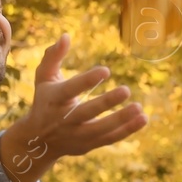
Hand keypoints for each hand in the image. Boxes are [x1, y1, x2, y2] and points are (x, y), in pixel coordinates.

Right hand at [0, 33, 148, 181]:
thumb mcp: (43, 77)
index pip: (70, 90)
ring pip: (101, 129)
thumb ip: (53, 56)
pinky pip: (109, 139)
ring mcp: (76, 135)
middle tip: (127, 90)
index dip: (87, 81)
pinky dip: (127, 131)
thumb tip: (66, 36)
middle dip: (106, 102)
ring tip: (140, 108)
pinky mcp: (87, 145)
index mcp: (53, 99)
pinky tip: (143, 119)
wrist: (39, 140)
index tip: (106, 70)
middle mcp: (64, 119)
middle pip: (87, 112)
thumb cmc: (45, 100)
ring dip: (122, 120)